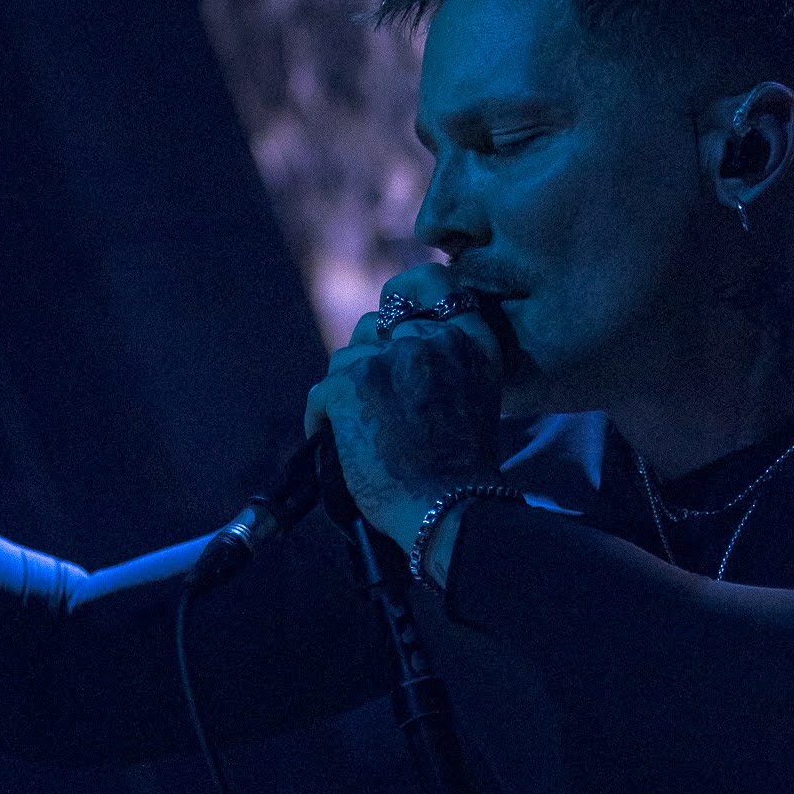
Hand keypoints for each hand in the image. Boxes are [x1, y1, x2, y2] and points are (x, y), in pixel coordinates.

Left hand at [304, 266, 502, 556]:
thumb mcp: (473, 400)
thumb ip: (445, 366)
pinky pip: (321, 392)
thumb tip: (397, 351)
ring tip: (355, 429)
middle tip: (371, 399)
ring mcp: (388, 358)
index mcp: (470, 341)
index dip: (407, 294)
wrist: (449, 509)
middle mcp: (430, 338)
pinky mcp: (350, 385)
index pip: (434, 285)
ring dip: (346, 390)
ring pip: (346, 359)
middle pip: (378, 326)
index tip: (395, 310)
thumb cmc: (462, 474)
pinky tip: (332, 442)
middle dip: (370, 357)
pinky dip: (321, 418)